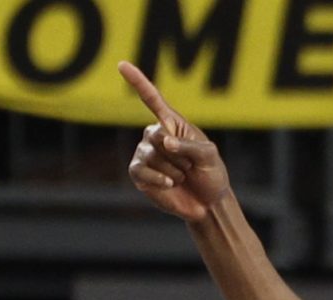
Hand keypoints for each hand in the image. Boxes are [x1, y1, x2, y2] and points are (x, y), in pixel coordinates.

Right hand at [121, 61, 229, 220]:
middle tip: (190, 167)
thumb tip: (165, 142)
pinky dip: (158, 179)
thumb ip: (190, 146)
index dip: (137, 81)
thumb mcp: (209, 156)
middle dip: (180, 156)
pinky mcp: (139, 173)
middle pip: (157, 136)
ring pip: (152, 156)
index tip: (121, 64)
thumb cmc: (210, 174)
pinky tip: (170, 184)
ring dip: (174, 171)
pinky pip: (141, 171)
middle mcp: (154, 135)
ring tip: (183, 177)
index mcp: (172, 123)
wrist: (207, 203)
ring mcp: (144, 154)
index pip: (152, 99)